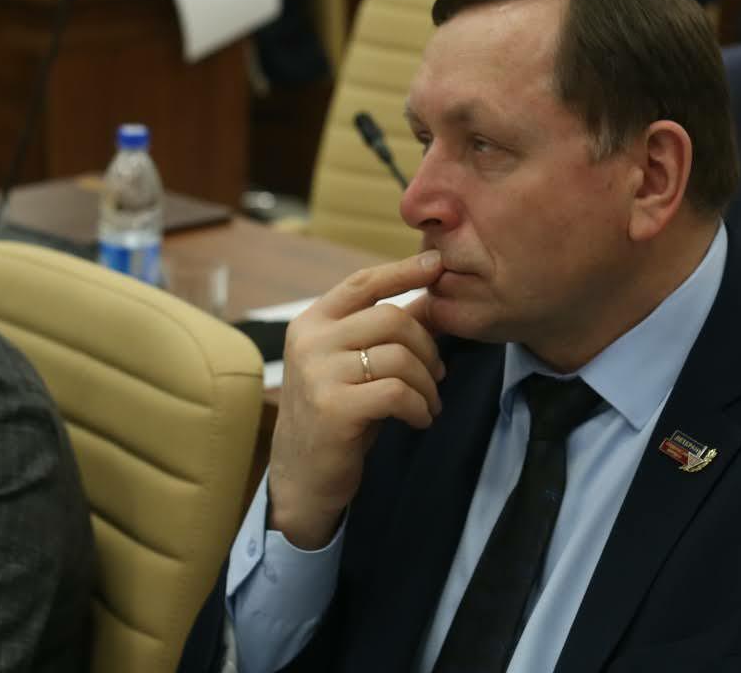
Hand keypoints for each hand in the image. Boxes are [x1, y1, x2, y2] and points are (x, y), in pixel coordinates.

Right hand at [266, 252, 445, 548]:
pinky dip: (419, 406)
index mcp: (312, 322)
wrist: (302, 476)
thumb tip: (432, 296)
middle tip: (437, 374)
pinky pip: (396, 392)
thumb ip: (386, 331)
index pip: (362, 283)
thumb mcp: (356, 364)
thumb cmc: (335, 413)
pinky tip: (419, 419)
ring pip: (398, 357)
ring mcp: (318, 374)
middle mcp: (310, 341)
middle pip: (391, 319)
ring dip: (427, 383)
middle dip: (427, 346)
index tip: (435, 264)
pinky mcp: (333, 408)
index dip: (402, 271)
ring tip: (429, 403)